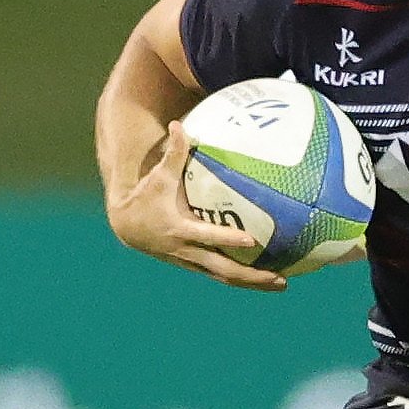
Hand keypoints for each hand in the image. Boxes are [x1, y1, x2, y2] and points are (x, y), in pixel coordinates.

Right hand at [108, 127, 285, 292]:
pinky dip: (243, 278)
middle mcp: (187, 251)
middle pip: (223, 269)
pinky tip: (266, 277)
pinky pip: (222, 275)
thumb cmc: (146, 197)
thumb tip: (179, 124)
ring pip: (225, 278)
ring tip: (282, 283)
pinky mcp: (195, 266)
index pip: (206, 236)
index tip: (251, 240)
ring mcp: (192, 262)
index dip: (226, 239)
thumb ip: (173, 152)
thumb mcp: (158, 176)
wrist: (126, 227)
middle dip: (251, 276)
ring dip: (252, 282)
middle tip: (281, 279)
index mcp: (179, 229)